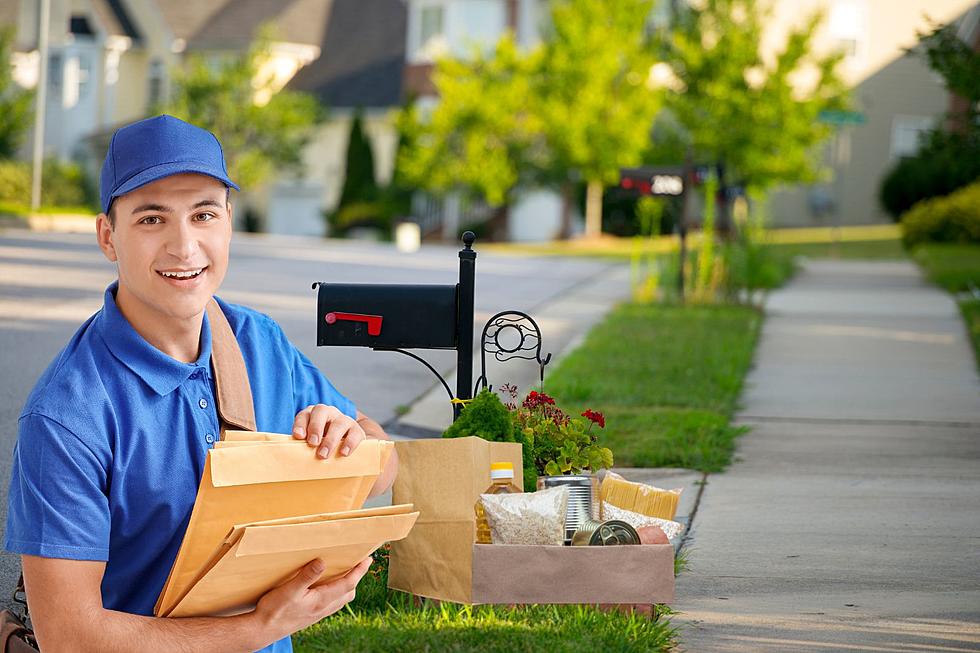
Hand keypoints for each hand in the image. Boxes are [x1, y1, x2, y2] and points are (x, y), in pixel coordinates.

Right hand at [253, 557, 371, 639]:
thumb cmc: (274, 610)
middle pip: (348, 593)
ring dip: (347, 586)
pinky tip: (327, 588)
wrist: (262, 630)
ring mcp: (318, 614)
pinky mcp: (311, 616)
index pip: (347, 584)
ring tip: (346, 572)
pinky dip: (336, 593)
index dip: (359, 571)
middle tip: (359, 563)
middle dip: (356, 578)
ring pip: (341, 600)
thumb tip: (322, 562)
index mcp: (321, 600)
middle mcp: (323, 609)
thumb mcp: (289, 590)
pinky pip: (331, 604)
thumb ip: (306, 576)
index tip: (367, 560)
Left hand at [292, 404, 365, 457]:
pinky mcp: (357, 430)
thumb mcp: (311, 445)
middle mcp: (329, 413)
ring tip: (324, 454)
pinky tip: (343, 453)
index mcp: (313, 415)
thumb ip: (302, 446)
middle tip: (312, 443)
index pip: (305, 414)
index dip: (301, 424)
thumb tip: (293, 458)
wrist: (344, 449)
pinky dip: (349, 443)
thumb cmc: (321, 447)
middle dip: (316, 427)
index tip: (298, 436)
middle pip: (321, 411)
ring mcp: (344, 420)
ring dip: (331, 439)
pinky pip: (355, 433)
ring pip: (339, 423)